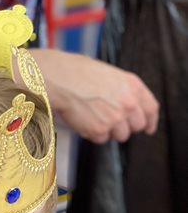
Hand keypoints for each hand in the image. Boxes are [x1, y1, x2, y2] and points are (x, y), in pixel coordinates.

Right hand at [34, 49, 158, 142]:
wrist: (62, 79)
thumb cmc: (80, 73)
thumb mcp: (112, 75)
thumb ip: (126, 92)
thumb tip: (130, 108)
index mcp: (133, 87)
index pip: (151, 109)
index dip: (151, 121)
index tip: (149, 127)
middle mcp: (128, 104)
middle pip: (137, 126)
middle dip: (126, 125)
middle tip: (112, 119)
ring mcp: (114, 119)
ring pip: (120, 135)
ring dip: (109, 130)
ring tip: (95, 116)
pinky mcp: (99, 130)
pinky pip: (101, 139)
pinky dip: (93, 133)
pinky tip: (85, 119)